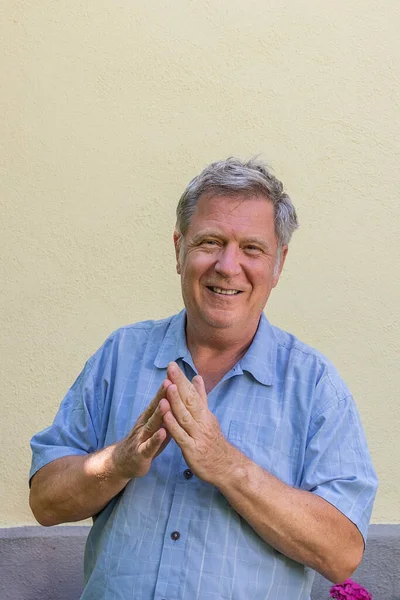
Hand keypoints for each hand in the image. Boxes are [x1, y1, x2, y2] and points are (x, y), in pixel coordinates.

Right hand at [113, 380, 171, 478]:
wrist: (123, 462)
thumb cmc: (145, 441)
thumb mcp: (157, 425)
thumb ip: (168, 414)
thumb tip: (181, 398)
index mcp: (150, 416)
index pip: (160, 399)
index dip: (167, 388)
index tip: (175, 374)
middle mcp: (145, 423)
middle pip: (155, 407)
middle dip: (163, 395)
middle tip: (170, 381)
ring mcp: (141, 437)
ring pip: (151, 424)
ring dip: (159, 414)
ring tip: (166, 403)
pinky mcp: (141, 453)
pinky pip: (149, 446)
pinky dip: (156, 439)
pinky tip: (163, 433)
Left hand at [163, 362, 230, 484]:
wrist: (227, 467)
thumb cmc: (213, 441)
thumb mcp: (208, 417)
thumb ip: (201, 398)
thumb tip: (197, 377)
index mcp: (203, 413)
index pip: (191, 392)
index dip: (181, 379)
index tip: (172, 364)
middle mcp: (201, 421)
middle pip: (189, 399)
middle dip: (178, 383)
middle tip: (170, 367)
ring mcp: (197, 435)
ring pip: (185, 416)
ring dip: (176, 401)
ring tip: (168, 385)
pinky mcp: (192, 449)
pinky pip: (181, 436)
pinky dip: (173, 425)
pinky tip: (165, 415)